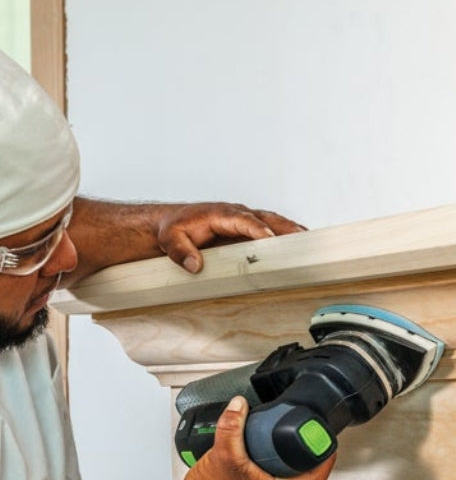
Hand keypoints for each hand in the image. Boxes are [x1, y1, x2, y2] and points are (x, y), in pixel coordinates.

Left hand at [154, 202, 305, 273]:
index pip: (243, 220)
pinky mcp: (244, 230)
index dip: (257, 229)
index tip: (269, 238)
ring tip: (309, 241)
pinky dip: (283, 235)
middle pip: (265, 218)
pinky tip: (296, 244)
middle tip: (303, 238)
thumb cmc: (172, 229)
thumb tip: (195, 265)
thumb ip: (181, 252)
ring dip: (289, 230)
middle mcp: (235, 214)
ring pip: (271, 222)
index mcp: (220, 214)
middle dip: (284, 227)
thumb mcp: (170, 240)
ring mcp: (242, 221)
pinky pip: (267, 229)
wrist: (169, 224)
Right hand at [175, 395, 333, 479]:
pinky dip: (266, 471)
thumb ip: (231, 426)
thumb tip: (238, 406)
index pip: (316, 478)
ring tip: (278, 445)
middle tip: (302, 439)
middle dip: (304, 457)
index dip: (326, 459)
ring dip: (284, 465)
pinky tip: (254, 460)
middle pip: (301, 478)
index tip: (327, 444)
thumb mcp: (221, 453)